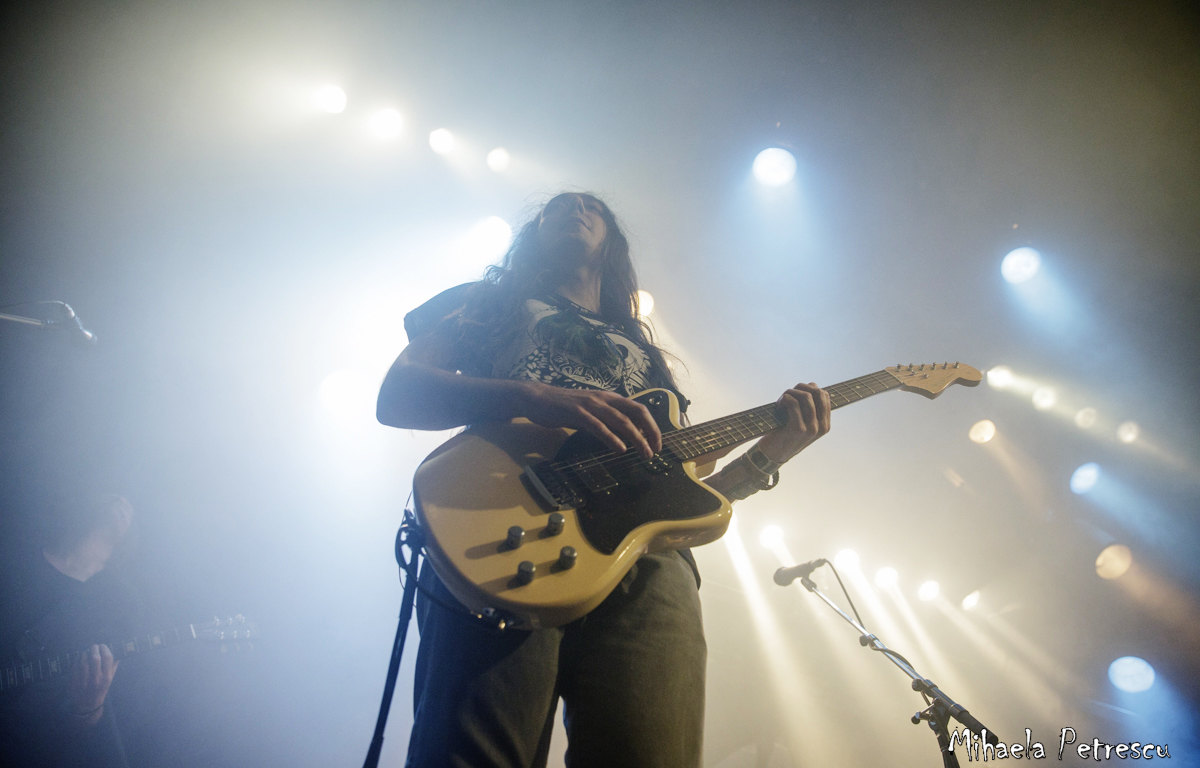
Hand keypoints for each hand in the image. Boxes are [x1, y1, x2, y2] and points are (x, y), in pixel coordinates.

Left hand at [69, 644, 117, 725]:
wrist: (86, 706)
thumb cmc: (99, 691)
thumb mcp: (109, 680)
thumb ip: (113, 667)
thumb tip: (117, 653)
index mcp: (106, 677)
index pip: (107, 658)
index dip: (105, 649)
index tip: (103, 646)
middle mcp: (96, 679)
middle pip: (95, 658)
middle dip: (94, 649)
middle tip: (93, 646)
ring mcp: (83, 680)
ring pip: (83, 661)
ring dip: (84, 653)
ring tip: (86, 652)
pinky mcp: (73, 682)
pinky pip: (74, 666)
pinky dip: (76, 660)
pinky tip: (78, 658)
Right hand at [519, 381, 661, 457]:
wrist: (535, 398)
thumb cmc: (562, 407)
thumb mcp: (590, 411)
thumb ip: (606, 420)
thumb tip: (624, 434)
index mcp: (609, 398)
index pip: (638, 408)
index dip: (651, 425)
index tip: (657, 442)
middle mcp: (604, 398)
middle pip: (636, 412)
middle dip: (650, 431)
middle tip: (656, 450)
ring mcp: (590, 404)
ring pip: (621, 420)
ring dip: (636, 438)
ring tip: (644, 454)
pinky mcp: (577, 412)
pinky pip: (598, 426)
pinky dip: (611, 438)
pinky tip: (620, 449)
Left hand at [755, 382, 831, 462]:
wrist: (772, 455)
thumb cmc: (784, 434)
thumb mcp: (802, 421)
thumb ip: (809, 406)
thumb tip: (813, 384)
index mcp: (825, 425)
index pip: (825, 395)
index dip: (809, 389)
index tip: (796, 395)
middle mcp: (821, 427)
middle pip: (818, 392)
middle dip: (800, 387)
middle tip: (788, 395)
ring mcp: (811, 429)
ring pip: (806, 396)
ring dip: (790, 393)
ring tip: (781, 401)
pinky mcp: (798, 429)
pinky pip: (793, 403)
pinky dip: (784, 399)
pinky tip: (778, 406)